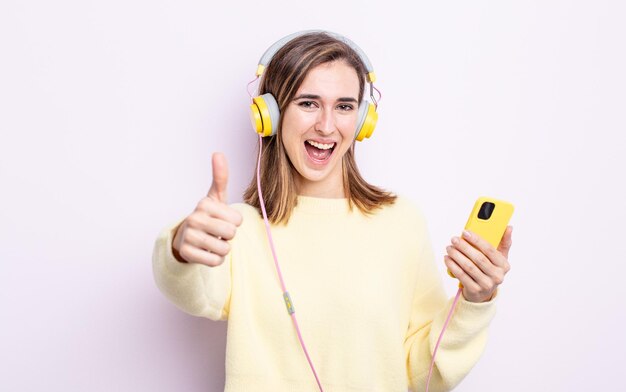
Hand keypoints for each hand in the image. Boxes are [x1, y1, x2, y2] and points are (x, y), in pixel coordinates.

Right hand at [172, 152, 242, 266]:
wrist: (186, 238)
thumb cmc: (207, 216)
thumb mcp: (215, 197)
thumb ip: (220, 176)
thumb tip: (217, 152)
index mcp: (204, 204)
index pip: (238, 219)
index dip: (234, 222)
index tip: (222, 219)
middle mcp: (194, 218)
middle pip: (232, 233)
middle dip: (229, 236)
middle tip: (217, 232)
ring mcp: (188, 236)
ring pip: (224, 249)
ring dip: (222, 248)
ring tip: (212, 241)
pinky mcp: (186, 253)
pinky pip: (215, 261)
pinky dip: (215, 260)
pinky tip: (206, 252)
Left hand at [444, 226, 512, 302]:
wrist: (483, 293)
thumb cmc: (490, 270)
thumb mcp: (500, 258)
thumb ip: (504, 242)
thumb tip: (509, 227)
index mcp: (504, 265)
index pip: (490, 250)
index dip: (477, 240)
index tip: (465, 232)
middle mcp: (497, 276)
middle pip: (478, 258)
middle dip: (464, 247)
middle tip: (454, 239)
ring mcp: (486, 284)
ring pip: (468, 267)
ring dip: (456, 256)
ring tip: (449, 248)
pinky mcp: (475, 290)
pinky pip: (461, 276)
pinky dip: (452, 266)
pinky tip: (447, 259)